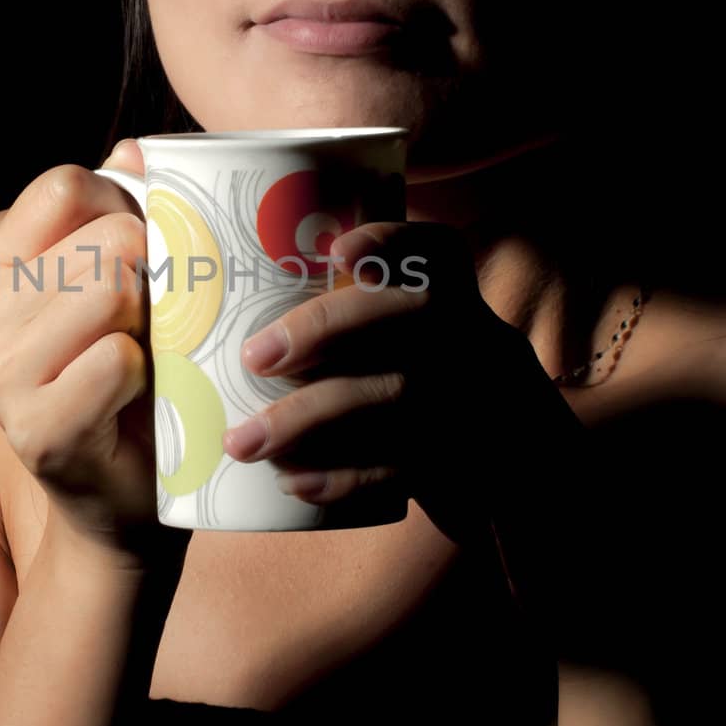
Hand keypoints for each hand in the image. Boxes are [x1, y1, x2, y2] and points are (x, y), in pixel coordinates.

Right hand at [0, 140, 190, 575]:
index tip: (147, 249)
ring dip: (156, 322)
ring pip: (110, 291)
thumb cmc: (132, 382)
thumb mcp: (124, 288)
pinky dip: (150, 374)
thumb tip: (135, 149)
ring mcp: (1, 378)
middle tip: (164, 317)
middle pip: (102, 239)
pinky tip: (144, 398)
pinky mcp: (37, 430)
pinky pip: (118, 360)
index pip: (64, 186)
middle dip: (156, 270)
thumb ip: (122, 213)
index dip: (124, 203)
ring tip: (155, 355)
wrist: (126, 496)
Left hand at [221, 219, 521, 544]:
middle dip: (327, 328)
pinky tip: (294, 483)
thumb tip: (217, 305)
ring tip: (242, 441)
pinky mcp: (465, 463)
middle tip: (254, 355)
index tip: (338, 248)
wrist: (508, 472)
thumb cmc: (415, 387)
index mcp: (455, 300)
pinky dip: (345, 475)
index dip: (393, 241)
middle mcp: (474, 340)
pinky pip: (406, 466)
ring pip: (399, 396)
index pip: (439, 252)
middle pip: (415, 315)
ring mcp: (477, 402)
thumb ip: (343, 319)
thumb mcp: (408, 343)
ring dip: (310, 417)